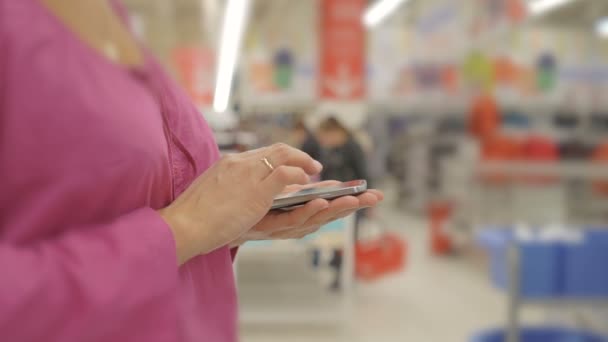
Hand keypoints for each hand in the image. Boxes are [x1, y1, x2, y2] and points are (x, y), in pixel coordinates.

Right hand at [159, 143, 322, 264]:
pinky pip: (286, 174)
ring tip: (316, 173)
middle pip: (277, 150)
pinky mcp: (256, 192)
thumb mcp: (212, 192)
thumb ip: (230, 186)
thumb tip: (242, 192)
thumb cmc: (193, 217)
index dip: (282, 156)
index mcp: (229, 163)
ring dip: (305, 163)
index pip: (262, 152)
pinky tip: (307, 184)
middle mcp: (240, 163)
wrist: (182, 226)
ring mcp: (249, 176)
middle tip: (313, 166)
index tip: (293, 163)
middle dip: (298, 156)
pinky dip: (299, 175)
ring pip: (286, 158)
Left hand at [230, 181, 383, 245]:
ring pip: (312, 218)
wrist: (196, 227)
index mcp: (287, 212)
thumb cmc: (225, 207)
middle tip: (375, 198)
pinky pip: (290, 220)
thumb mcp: (257, 186)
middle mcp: (285, 222)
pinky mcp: (263, 228)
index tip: (369, 194)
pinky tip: (320, 201)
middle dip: (351, 206)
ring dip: (335, 210)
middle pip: (324, 213)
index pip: (322, 204)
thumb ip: (281, 179)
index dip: (345, 199)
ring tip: (355, 201)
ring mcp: (276, 227)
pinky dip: (307, 212)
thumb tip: (303, 170)